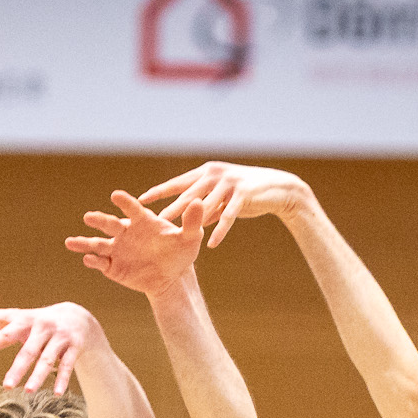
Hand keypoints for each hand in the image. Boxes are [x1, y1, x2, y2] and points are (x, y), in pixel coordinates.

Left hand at [0, 297, 103, 394]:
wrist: (77, 317)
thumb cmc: (36, 321)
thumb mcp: (14, 317)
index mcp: (25, 321)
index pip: (7, 332)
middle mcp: (42, 328)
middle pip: (28, 351)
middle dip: (18, 368)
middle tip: (7, 386)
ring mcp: (59, 337)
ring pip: (47, 359)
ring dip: (38, 376)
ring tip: (28, 392)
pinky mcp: (74, 346)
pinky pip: (67, 365)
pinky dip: (62, 379)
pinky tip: (57, 393)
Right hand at [64, 191, 203, 296]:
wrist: (171, 277)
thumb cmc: (180, 253)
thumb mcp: (190, 238)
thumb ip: (192, 221)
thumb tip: (199, 201)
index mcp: (142, 221)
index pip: (132, 208)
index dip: (125, 202)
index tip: (116, 196)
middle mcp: (125, 233)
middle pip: (109, 224)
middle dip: (98, 220)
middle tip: (89, 217)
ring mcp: (117, 250)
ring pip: (97, 244)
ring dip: (84, 243)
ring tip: (70, 242)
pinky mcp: (112, 267)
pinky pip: (100, 263)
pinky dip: (93, 261)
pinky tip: (88, 259)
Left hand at [138, 161, 309, 246]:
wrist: (277, 188)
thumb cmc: (245, 193)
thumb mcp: (221, 197)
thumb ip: (203, 207)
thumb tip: (185, 221)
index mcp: (205, 173)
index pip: (177, 183)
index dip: (159, 192)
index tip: (140, 200)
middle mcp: (214, 174)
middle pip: (188, 194)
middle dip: (170, 209)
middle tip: (153, 222)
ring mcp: (229, 182)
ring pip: (206, 205)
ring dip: (191, 220)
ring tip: (177, 234)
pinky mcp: (243, 193)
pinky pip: (228, 215)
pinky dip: (220, 230)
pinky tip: (212, 244)